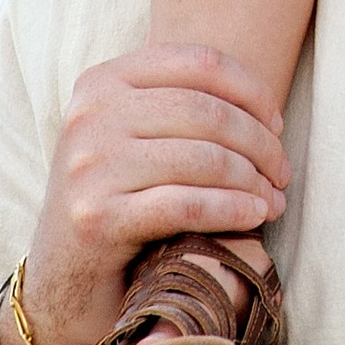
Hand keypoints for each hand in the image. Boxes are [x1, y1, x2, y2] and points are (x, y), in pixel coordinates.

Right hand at [18, 44, 290, 344]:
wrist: (61, 282)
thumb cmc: (115, 202)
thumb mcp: (133, 139)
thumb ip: (179, 107)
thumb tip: (266, 106)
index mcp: (101, 82)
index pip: (198, 62)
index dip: (251, 90)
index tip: (276, 122)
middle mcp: (90, 116)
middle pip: (206, 111)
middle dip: (259, 142)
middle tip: (283, 171)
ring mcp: (89, 166)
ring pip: (202, 158)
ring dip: (252, 180)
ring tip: (274, 199)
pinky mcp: (97, 219)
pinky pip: (187, 204)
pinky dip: (232, 209)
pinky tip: (255, 216)